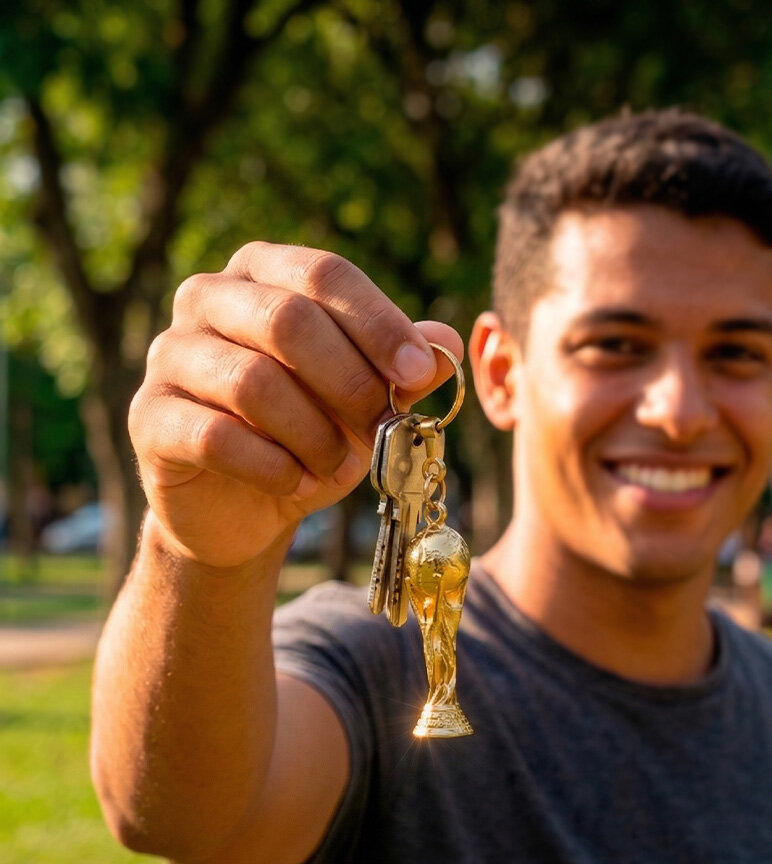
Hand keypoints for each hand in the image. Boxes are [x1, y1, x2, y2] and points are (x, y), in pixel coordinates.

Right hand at [129, 242, 463, 566]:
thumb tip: (447, 342)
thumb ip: (401, 369)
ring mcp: (169, 354)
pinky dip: (272, 466)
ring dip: (314, 434)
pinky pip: (215, 435)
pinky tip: (296, 482)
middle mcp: (208, 298)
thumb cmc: (311, 435)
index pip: (325, 275)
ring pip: (252, 382)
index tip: (419, 373)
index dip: (378, 323)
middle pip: (287, 320)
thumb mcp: (366, 401)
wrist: (244, 506)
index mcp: (265, 274)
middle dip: (350, 383)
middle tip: (383, 427)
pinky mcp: (148, 416)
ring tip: (337, 464)